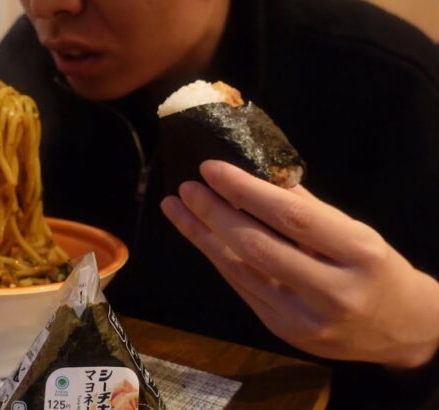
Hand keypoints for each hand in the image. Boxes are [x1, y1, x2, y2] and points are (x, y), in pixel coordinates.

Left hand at [161, 160, 438, 368]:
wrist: (402, 329)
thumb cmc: (376, 269)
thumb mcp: (355, 231)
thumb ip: (305, 206)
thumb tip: (252, 173)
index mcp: (358, 253)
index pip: (290, 217)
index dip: (245, 191)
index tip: (210, 168)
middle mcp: (332, 290)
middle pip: (257, 247)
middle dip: (213, 214)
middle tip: (185, 187)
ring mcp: (304, 319)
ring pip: (240, 270)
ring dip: (202, 236)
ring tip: (176, 207)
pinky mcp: (284, 332)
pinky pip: (242, 287)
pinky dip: (218, 258)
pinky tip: (199, 235)